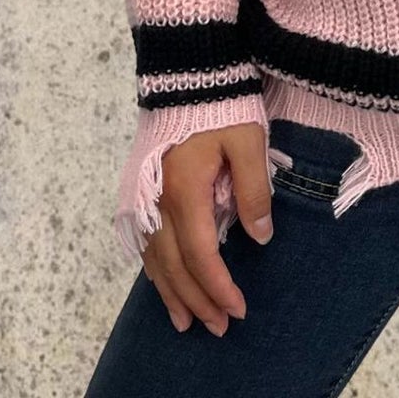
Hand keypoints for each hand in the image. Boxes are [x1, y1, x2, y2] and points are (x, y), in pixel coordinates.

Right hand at [140, 122, 273, 334]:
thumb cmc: (223, 104)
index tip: (238, 310)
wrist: (188, 69)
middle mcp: (158, 201)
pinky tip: (162, 281)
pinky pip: (143, 241)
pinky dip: (154, 268)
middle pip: (174, 265)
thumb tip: (259, 237)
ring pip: (153, 258)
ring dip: (170, 292)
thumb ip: (253, 189)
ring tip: (184, 320)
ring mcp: (144, 196)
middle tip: (217, 327)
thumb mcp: (248, 141)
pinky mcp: (139, 188)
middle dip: (196, 300)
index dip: (219, 287)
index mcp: (185, 192)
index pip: (201, 256)